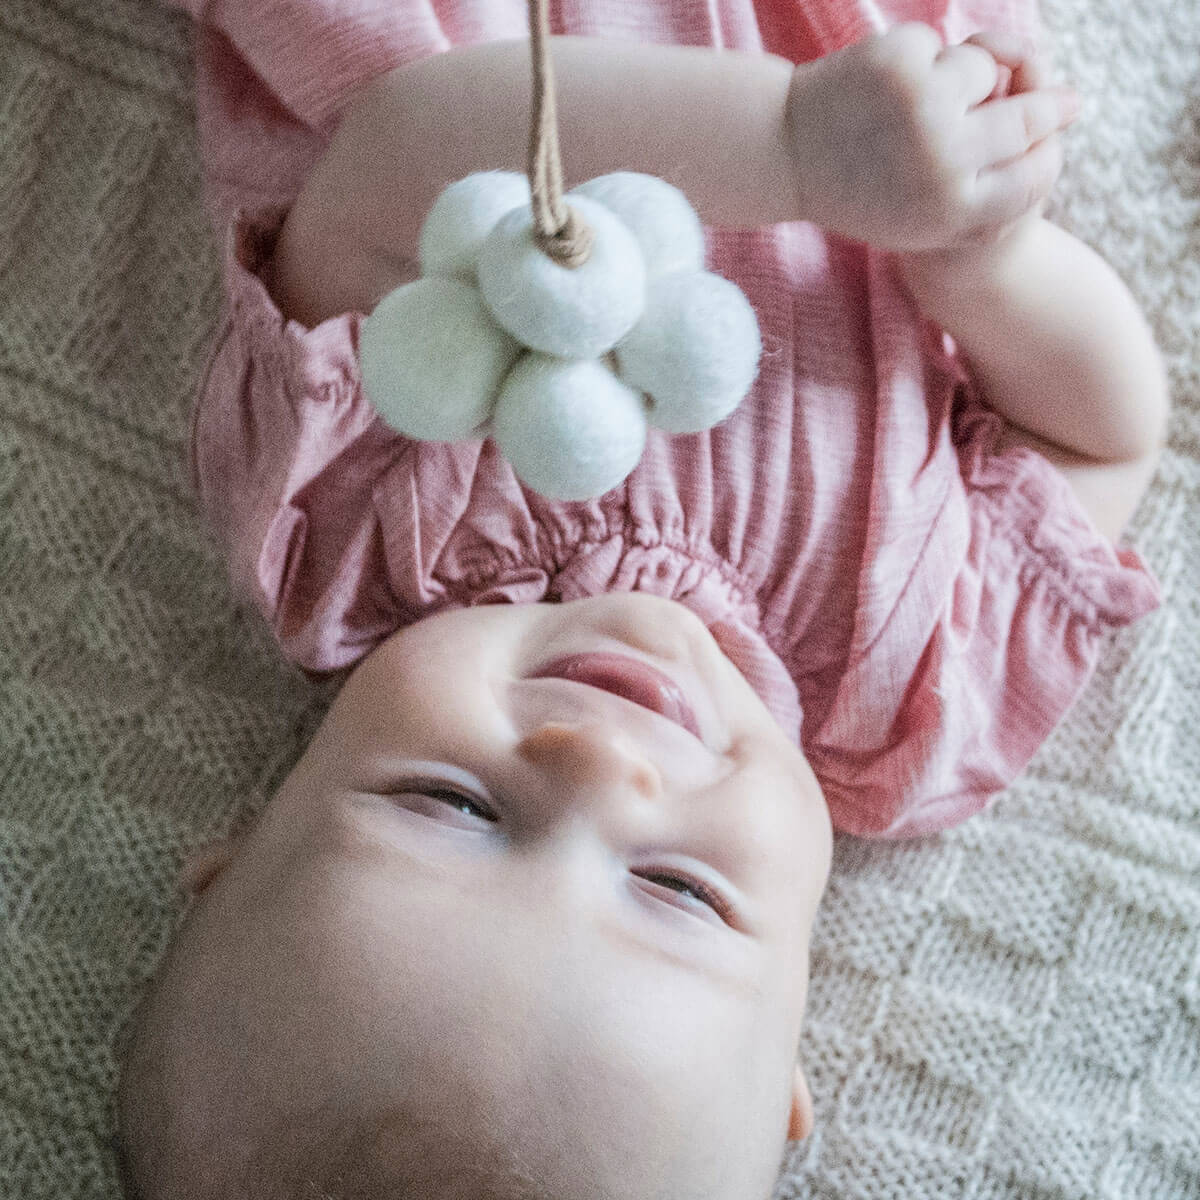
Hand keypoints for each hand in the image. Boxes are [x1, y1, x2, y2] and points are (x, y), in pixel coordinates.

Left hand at [785, 24, 1079, 250]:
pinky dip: (922, 58)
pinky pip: (940, 46)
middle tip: (1065, 101)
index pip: (1035, 173)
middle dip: (1049, 103)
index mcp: (951, 212)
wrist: (787, 154)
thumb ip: (984, 192)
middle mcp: (944, 164)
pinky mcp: (902, 66)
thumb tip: (1061, 124)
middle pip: (1030, 117)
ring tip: (921, 105)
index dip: (1049, 150)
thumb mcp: (922, 214)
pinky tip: (886, 86)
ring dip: (968, 75)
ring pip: (986, 69)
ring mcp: (924, 110)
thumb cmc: (863, 190)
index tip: (1057, 135)